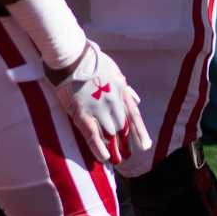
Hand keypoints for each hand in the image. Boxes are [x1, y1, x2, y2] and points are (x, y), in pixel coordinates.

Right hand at [46, 40, 151, 169]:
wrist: (70, 55)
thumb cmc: (90, 60)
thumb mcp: (114, 70)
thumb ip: (125, 87)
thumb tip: (136, 99)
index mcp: (121, 89)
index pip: (134, 115)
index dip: (140, 132)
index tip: (145, 145)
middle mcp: (113, 100)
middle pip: (123, 127)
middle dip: (125, 142)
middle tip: (126, 155)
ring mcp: (98, 107)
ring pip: (110, 133)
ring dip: (114, 147)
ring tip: (116, 160)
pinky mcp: (82, 112)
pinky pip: (93, 135)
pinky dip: (99, 148)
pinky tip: (104, 158)